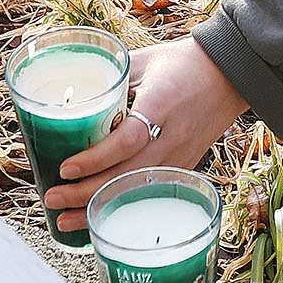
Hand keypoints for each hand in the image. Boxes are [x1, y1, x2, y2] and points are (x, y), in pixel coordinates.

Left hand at [37, 38, 247, 229]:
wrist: (230, 74)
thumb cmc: (183, 63)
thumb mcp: (142, 62)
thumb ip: (111, 82)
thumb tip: (70, 100)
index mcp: (161, 103)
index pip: (127, 140)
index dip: (95, 158)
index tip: (65, 168)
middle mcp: (174, 134)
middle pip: (128, 174)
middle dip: (86, 193)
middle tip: (52, 199)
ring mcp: (182, 154)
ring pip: (138, 190)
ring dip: (100, 207)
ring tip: (66, 219)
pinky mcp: (186, 165)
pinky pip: (151, 191)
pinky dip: (124, 205)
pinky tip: (100, 214)